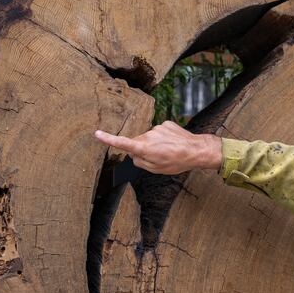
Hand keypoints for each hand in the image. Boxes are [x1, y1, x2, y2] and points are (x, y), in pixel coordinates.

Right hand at [94, 121, 222, 173]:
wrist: (196, 150)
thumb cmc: (176, 162)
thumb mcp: (156, 169)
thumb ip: (140, 162)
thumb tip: (133, 155)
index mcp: (144, 148)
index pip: (122, 143)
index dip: (108, 139)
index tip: (97, 134)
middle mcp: (148, 135)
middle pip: (138, 143)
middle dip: (144, 150)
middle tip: (159, 158)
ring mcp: (157, 128)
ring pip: (150, 138)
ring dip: (156, 144)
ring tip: (169, 151)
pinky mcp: (165, 123)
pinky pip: (160, 132)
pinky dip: (164, 138)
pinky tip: (173, 143)